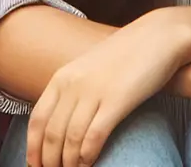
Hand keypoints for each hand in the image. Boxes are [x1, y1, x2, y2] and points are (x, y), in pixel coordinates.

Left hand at [26, 8, 190, 166]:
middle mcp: (74, 83)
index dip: (33, 148)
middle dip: (50, 162)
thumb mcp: (89, 68)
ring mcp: (94, 91)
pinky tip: (88, 164)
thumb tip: (60, 124)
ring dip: (68, 164)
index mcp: (63, 76)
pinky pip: (93, 137)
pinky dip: (87, 157)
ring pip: (70, 140)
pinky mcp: (116, 100)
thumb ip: (73, 90)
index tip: (36, 166)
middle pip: (51, 135)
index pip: (37, 120)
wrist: (157, 36)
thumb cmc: (126, 55)